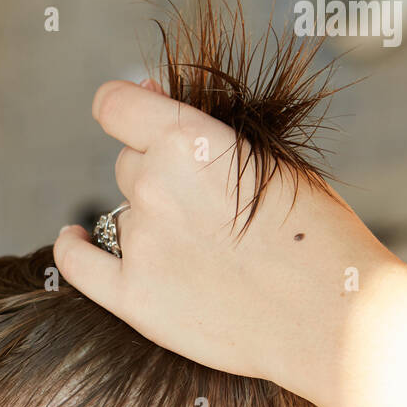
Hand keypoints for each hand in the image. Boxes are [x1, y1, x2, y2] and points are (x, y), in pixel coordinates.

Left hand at [53, 78, 396, 393]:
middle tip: (203, 209)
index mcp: (188, 139)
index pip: (115, 105)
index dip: (127, 110)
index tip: (136, 117)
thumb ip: (204, 130)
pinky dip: (73, 247)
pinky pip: (78, 263)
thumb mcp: (270, 158)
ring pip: (122, 215)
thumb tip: (144, 91)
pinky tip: (76, 238)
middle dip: (156, 177)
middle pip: (127, 166)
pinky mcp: (133, 298)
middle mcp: (154, 185)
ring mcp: (140, 244)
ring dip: (148, 223)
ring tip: (196, 250)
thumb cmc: (315, 233)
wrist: (332, 315)